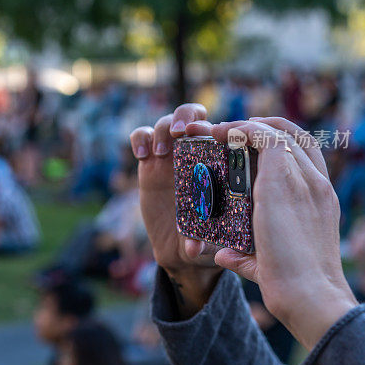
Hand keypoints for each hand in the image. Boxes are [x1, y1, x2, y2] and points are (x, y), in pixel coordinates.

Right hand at [130, 103, 222, 317]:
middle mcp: (198, 154)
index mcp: (222, 164)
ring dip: (163, 129)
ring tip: (160, 152)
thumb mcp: (212, 242)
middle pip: (194, 116)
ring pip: (167, 123)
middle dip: (187, 117)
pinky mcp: (149, 162)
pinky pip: (141, 136)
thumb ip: (203, 242)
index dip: (219, 127)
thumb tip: (193, 246)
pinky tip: (142, 155)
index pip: (224, 131)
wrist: (181, 248)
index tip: (214, 135)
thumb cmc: (209, 241)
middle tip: (180, 133)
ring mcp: (172, 156)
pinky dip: (140, 139)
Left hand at [206, 117, 357, 350]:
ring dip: (246, 125)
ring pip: (278, 132)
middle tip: (233, 130)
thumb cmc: (293, 286)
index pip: (306, 156)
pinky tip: (220, 132)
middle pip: (295, 136)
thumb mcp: (268, 261)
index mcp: (320, 199)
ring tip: (218, 129)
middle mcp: (316, 183)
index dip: (282, 143)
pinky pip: (264, 137)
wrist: (309, 295)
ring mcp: (303, 179)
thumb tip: (223, 254)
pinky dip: (241, 130)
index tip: (254, 144)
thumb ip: (246, 254)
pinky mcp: (282, 180)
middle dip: (263, 126)